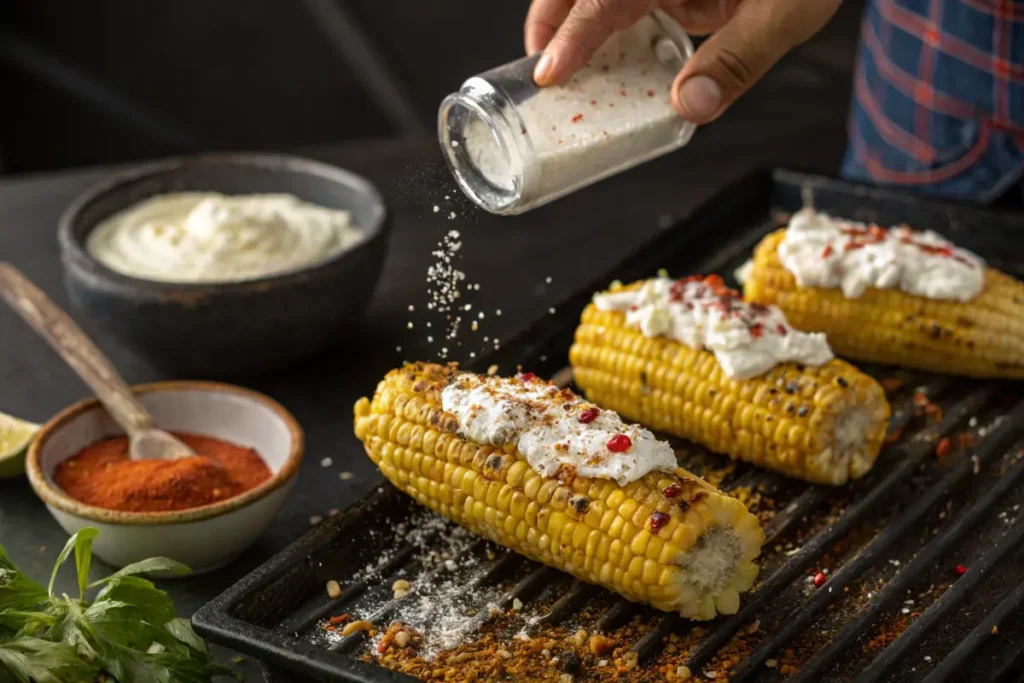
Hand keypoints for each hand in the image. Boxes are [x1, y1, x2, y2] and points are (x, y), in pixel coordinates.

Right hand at [525, 0, 841, 123]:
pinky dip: (614, 32)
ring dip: (579, 29)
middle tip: (542, 71)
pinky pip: (630, 6)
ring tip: (568, 73)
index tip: (546, 72)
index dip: (569, 36)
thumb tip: (690, 108)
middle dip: (553, 24)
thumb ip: (738, 60)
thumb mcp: (784, 13)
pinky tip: (619, 66)